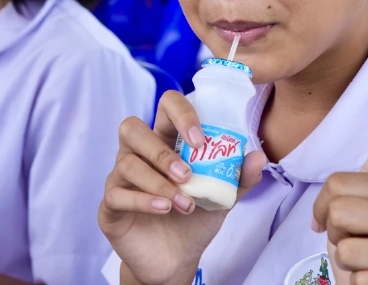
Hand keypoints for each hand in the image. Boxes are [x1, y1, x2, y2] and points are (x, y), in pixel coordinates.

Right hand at [98, 91, 265, 284]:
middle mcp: (138, 154)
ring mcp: (120, 178)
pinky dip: (142, 200)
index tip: (200, 140)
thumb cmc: (195, 220)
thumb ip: (238, 178)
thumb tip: (257, 156)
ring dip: (159, 183)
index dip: (180, 114)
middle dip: (160, 150)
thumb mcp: (222, 198)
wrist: (177, 260)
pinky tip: (163, 209)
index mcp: (164, 142)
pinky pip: (116, 193)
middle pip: (131, 128)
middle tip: (186, 174)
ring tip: (184, 204)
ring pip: (126, 163)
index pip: (164, 107)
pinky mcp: (110, 206)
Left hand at [313, 110, 367, 283]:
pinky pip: (359, 278)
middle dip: (334, 232)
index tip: (339, 218)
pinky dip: (358, 284)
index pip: (336, 184)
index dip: (324, 206)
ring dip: (345, 261)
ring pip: (346, 247)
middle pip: (339, 211)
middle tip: (353, 241)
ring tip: (365, 262)